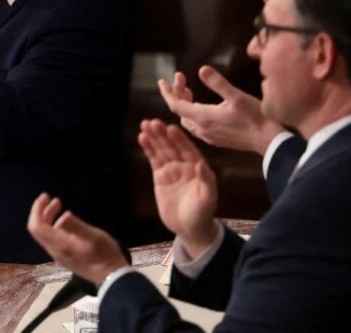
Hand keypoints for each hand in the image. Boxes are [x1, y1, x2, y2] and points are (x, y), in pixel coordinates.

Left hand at [27, 193, 127, 285]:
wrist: (112, 278)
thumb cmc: (105, 255)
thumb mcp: (93, 237)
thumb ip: (75, 226)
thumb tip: (63, 216)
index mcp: (59, 245)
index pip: (37, 227)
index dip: (37, 210)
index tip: (45, 196)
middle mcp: (55, 251)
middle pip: (39, 230)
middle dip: (42, 211)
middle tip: (54, 199)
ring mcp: (60, 255)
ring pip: (46, 234)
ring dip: (48, 217)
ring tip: (59, 205)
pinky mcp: (66, 257)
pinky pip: (53, 239)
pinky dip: (54, 225)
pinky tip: (65, 221)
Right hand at [138, 119, 217, 257]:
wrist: (189, 228)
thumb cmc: (202, 213)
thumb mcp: (208, 199)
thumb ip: (206, 181)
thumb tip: (200, 164)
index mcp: (198, 168)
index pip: (188, 150)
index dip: (180, 139)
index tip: (171, 128)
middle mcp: (184, 165)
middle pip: (172, 146)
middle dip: (163, 134)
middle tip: (153, 122)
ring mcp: (171, 169)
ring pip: (161, 150)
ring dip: (154, 137)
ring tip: (144, 124)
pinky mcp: (159, 176)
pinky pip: (153, 159)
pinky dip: (148, 149)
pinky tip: (142, 138)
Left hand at [158, 66, 284, 154]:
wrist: (268, 141)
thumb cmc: (255, 117)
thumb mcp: (237, 96)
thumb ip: (218, 83)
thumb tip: (201, 69)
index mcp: (203, 117)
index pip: (175, 105)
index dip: (167, 92)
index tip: (162, 81)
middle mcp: (201, 129)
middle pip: (180, 111)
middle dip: (177, 94)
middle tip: (181, 79)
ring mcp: (207, 136)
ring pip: (186, 119)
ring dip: (184, 104)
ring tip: (189, 90)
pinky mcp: (215, 139)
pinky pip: (195, 126)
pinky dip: (192, 113)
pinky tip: (201, 107)